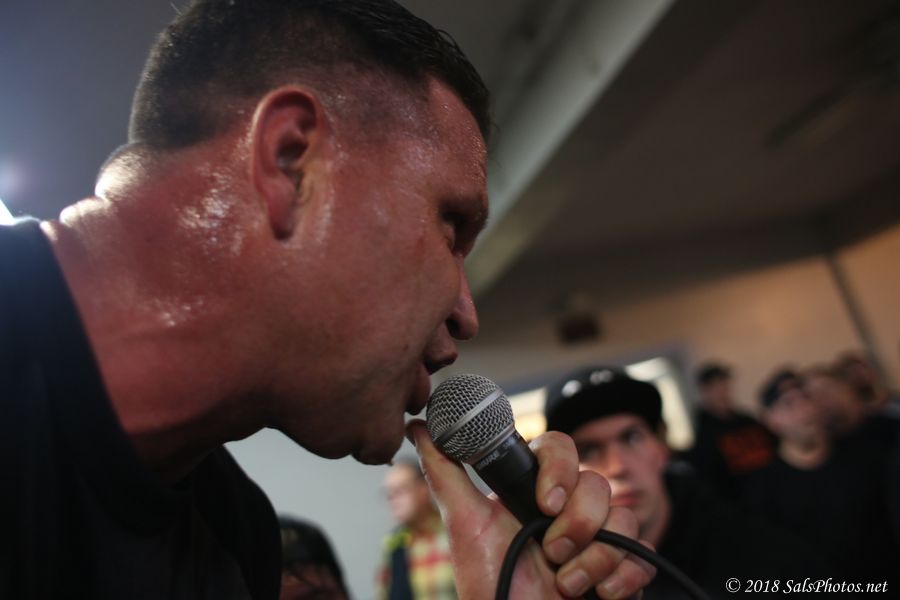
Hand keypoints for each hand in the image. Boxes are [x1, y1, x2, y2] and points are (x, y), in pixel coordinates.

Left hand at [407, 421, 655, 598]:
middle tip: (551, 552)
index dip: (559, 468)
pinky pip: (642, 556)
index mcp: (534, 490)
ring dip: (592, 560)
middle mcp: (570, 508)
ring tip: (564, 583)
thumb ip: (445, 472)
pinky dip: (621, 579)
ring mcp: (599, 538)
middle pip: (598, 482)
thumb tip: (419, 425)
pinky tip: (598, 595)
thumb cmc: (490, 584)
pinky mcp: (623, 569)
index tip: (547, 501)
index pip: (559, 448)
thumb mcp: (463, 525)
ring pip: (623, 518)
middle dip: (577, 524)